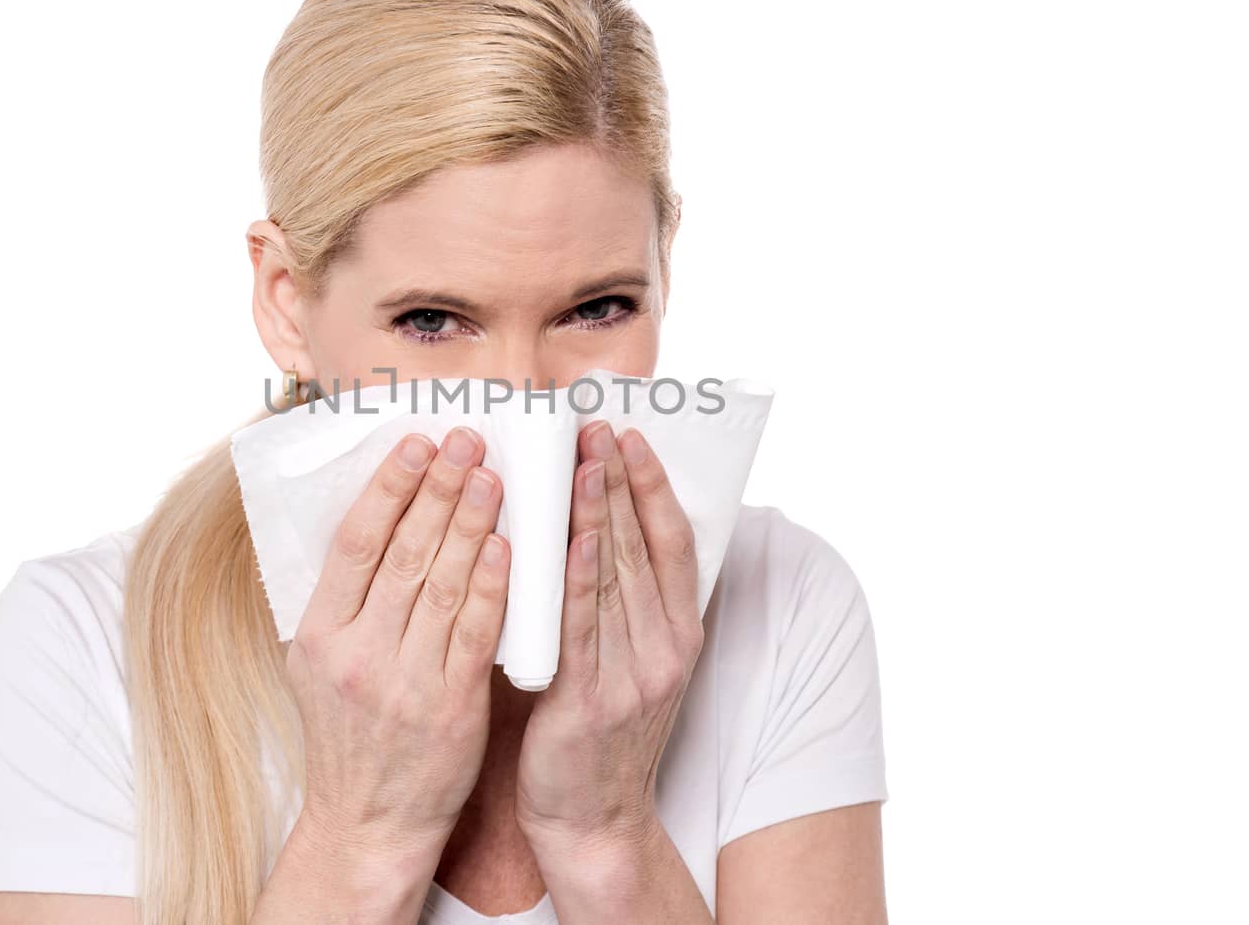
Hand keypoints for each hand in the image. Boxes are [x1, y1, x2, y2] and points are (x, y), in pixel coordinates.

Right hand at [285, 426, 509, 865]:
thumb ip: (345, 600)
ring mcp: (405, 681)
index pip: (356, 543)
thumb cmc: (349, 737)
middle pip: (402, 553)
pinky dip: (492, 586)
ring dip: (470, 523)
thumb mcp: (319, 665)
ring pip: (441, 585)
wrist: (368, 824)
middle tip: (467, 440)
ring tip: (492, 475)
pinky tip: (508, 546)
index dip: (389, 487)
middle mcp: (358, 654)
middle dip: (438, 489)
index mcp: (319, 635)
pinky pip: (475, 634)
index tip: (417, 443)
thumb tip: (378, 519)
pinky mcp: (451, 708)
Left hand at [514, 421, 702, 854]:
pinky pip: (583, 630)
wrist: (591, 821)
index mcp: (678, 635)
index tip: (632, 436)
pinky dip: (579, 581)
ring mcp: (633, 676)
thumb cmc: (597, 734)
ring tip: (583, 460)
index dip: (654, 486)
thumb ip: (618, 603)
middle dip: (620, 482)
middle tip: (598, 426)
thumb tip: (591, 527)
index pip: (673, 543)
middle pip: (644, 548)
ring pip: (616, 578)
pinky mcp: (592, 703)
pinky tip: (570, 540)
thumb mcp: (627, 662)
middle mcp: (665, 649)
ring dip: (599, 514)